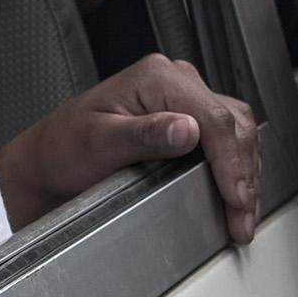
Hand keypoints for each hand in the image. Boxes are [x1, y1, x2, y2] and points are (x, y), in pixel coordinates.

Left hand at [0, 53, 262, 244]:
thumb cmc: (65, 149)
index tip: (236, 198)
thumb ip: (144, 134)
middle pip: (233, 125)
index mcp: (157, 78)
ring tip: (244, 216)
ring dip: (246, 174)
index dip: (231, 162)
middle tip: (242, 218)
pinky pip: (227, 140)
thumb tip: (188, 129)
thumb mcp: (99, 142)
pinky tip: (237, 197)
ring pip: (237, 133)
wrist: (50, 160)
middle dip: (244, 175)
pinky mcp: (188, 118)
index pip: (214, 118)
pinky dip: (237, 169)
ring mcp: (185, 99)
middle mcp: (176, 81)